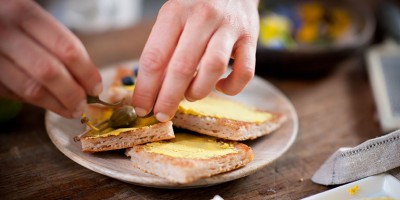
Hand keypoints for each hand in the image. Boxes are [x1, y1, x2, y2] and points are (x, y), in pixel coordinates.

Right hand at [0, 0, 102, 117]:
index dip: (86, 72)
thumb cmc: (19, 29)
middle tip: (83, 104)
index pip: (66, 48)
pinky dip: (39, 103)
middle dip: (72, 93)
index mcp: (26, 14)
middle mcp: (5, 32)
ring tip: (72, 110)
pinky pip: (16, 95)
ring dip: (57, 104)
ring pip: (31, 88)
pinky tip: (51, 104)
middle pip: (49, 70)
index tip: (96, 87)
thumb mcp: (39, 26)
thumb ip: (62, 50)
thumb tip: (90, 84)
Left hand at [132, 0, 259, 121]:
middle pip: (182, 67)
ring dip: (198, 91)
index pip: (155, 57)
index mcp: (175, 12)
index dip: (146, 87)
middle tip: (161, 114)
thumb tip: (152, 90)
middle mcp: (202, 18)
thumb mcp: (173, 18)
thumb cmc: (196, 8)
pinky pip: (245, 72)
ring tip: (190, 95)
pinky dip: (232, 87)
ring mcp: (229, 28)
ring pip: (213, 68)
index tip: (141, 107)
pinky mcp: (250, 38)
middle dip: (168, 98)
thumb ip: (164, 50)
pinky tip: (220, 87)